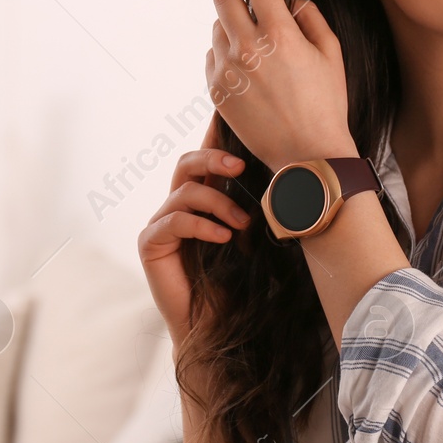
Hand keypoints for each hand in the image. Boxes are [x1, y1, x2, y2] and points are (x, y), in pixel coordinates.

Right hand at [137, 116, 252, 340]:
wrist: (219, 330)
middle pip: (188, 162)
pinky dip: (202, 225)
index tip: (230, 112)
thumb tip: (291, 175)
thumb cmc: (240, 286)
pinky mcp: (151, 244)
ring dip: (218, 202)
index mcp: (203, 200)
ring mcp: (162, 224)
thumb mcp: (257, 239)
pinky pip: (173, 221)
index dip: (216, 134)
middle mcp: (178, 207)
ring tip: (242, 225)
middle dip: (214, 157)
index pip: (207, 158)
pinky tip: (223, 239)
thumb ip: (260, 207)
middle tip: (241, 165)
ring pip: (184, 190)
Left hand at [207, 0, 357, 169]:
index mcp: (280, 35)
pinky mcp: (216, 89)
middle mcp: (248, 49)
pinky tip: (247, 67)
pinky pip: (213, 55)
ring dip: (232, 23)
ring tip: (256, 41)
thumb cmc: (326, 103)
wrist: (306, 155)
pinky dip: (226, 51)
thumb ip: (310, 15)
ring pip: (217, 26)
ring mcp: (228, 70)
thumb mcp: (331, 53)